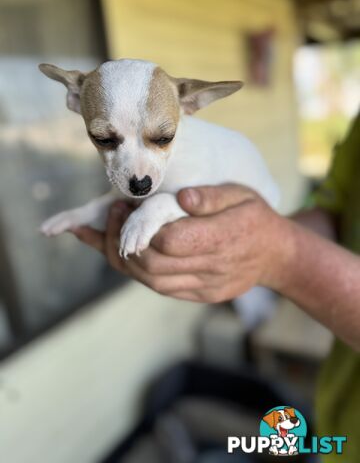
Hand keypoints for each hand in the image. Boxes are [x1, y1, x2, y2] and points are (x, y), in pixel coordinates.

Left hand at [71, 184, 293, 302]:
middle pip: (153, 264)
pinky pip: (161, 287)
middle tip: (113, 213)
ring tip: (110, 231)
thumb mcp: (242, 195)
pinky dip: (137, 271)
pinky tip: (123, 252)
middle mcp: (211, 268)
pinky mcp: (200, 295)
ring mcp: (205, 287)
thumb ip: (212, 197)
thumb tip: (182, 197)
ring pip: (151, 281)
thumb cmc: (255, 218)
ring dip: (123, 258)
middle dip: (122, 239)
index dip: (141, 225)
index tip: (127, 205)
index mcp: (222, 238)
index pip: (171, 241)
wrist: (276, 255)